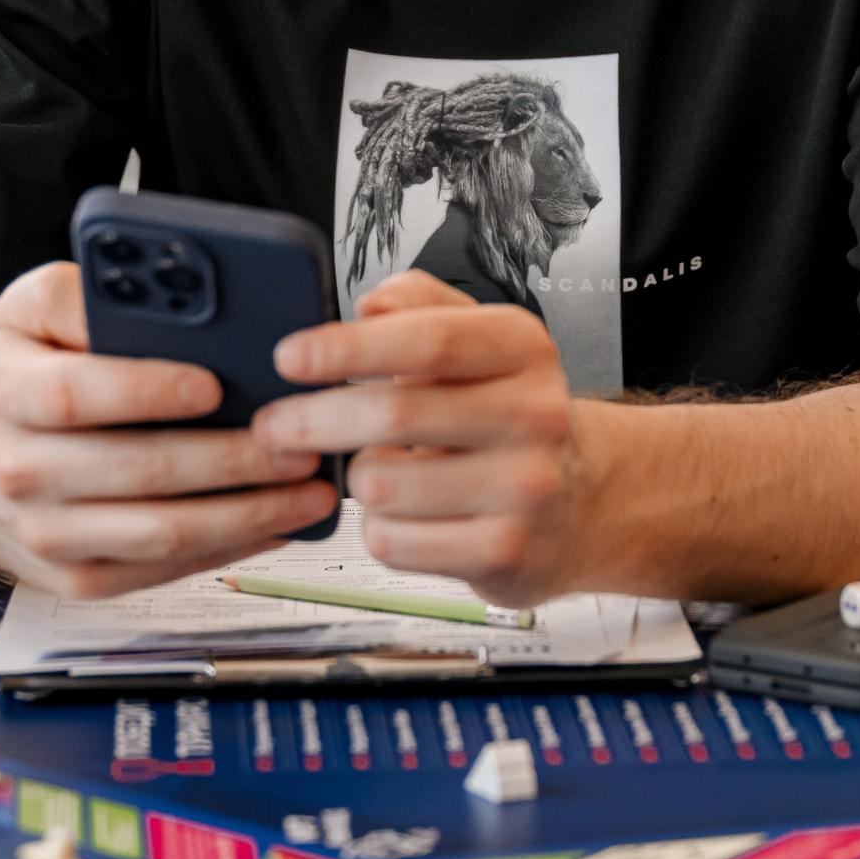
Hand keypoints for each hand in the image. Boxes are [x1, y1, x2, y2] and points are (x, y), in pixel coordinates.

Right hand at [0, 262, 336, 598]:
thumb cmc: (14, 378)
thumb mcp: (26, 312)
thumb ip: (82, 294)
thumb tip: (153, 295)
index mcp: (8, 393)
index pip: (76, 395)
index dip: (146, 390)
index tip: (214, 384)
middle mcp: (20, 470)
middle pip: (138, 471)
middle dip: (232, 458)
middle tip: (300, 439)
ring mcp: (47, 535)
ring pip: (161, 533)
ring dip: (248, 513)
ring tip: (310, 488)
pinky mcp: (76, 579)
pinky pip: (163, 570)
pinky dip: (229, 548)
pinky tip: (277, 522)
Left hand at [252, 270, 598, 603]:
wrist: (585, 503)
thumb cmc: (513, 414)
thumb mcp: (484, 340)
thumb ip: (423, 306)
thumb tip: (370, 305)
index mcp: (523, 348)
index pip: (429, 340)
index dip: (348, 348)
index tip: (290, 356)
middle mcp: (534, 415)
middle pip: (394, 414)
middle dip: (313, 419)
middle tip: (274, 426)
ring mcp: (525, 488)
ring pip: (382, 483)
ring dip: (357, 478)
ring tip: (379, 469)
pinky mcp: (504, 553)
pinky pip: (393, 541)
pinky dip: (378, 527)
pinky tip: (404, 512)